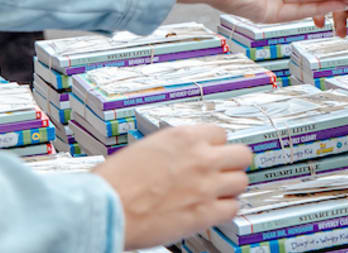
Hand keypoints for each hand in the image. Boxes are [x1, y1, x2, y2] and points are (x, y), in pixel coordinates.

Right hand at [92, 125, 252, 248]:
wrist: (105, 208)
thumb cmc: (113, 182)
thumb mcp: (145, 148)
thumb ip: (172, 150)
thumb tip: (179, 156)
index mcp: (184, 137)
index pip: (221, 134)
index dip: (216, 147)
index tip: (212, 154)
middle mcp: (200, 158)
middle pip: (242, 155)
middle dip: (233, 164)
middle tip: (222, 172)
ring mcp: (206, 186)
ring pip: (241, 182)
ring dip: (229, 188)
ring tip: (216, 194)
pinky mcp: (204, 213)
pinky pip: (232, 209)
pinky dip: (224, 211)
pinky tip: (212, 212)